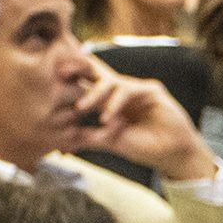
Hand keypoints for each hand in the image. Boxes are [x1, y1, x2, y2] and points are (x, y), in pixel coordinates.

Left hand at [69, 66, 214, 180]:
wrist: (172, 155)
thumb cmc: (144, 148)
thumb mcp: (111, 143)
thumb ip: (90, 138)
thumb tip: (63, 142)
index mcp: (111, 101)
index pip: (88, 84)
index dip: (72, 79)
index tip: (50, 82)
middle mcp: (122, 91)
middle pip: (97, 71)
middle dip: (78, 67)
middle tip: (59, 71)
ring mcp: (137, 88)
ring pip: (109, 81)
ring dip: (93, 94)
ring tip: (80, 108)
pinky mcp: (151, 90)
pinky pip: (127, 90)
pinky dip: (114, 103)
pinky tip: (107, 118)